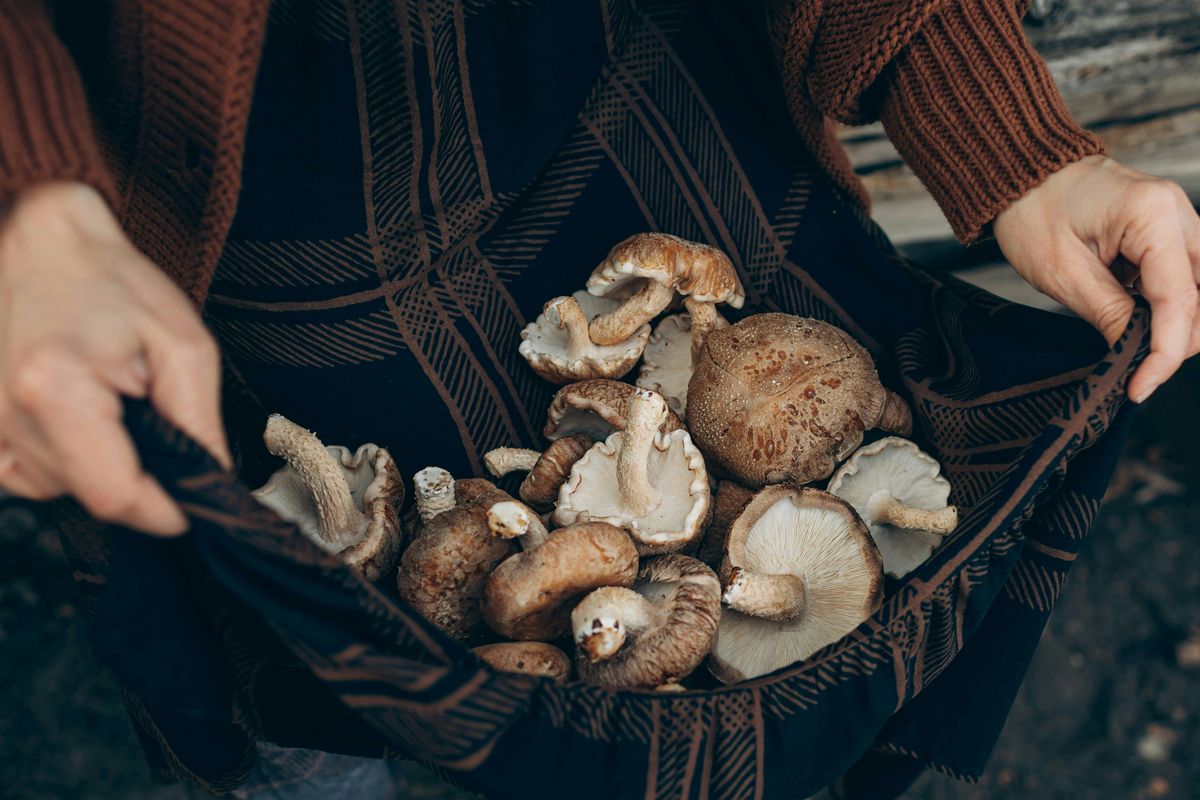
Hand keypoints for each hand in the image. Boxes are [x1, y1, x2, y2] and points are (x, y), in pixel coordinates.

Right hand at [0, 182, 229, 534]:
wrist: (38, 240)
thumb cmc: (113, 284)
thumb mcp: (183, 346)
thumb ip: (199, 424)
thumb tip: (210, 485)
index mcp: (56, 389)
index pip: (115, 496)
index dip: (162, 511)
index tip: (189, 502)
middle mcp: (3, 414)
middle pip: (87, 496)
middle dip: (134, 477)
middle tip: (146, 421)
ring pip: (54, 489)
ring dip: (93, 464)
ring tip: (103, 404)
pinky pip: (22, 475)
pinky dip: (56, 459)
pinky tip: (69, 415)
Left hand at [993, 155, 1199, 402]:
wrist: (1023, 174)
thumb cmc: (1033, 212)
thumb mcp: (1061, 271)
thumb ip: (1108, 313)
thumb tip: (1137, 355)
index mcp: (1153, 216)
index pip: (1180, 301)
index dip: (1165, 353)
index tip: (1141, 388)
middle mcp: (1179, 213)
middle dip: (1173, 340)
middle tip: (1131, 368)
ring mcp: (1180, 219)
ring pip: (1199, 291)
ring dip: (1170, 323)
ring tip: (1124, 333)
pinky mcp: (1170, 230)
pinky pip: (1183, 278)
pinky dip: (1162, 305)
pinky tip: (1130, 309)